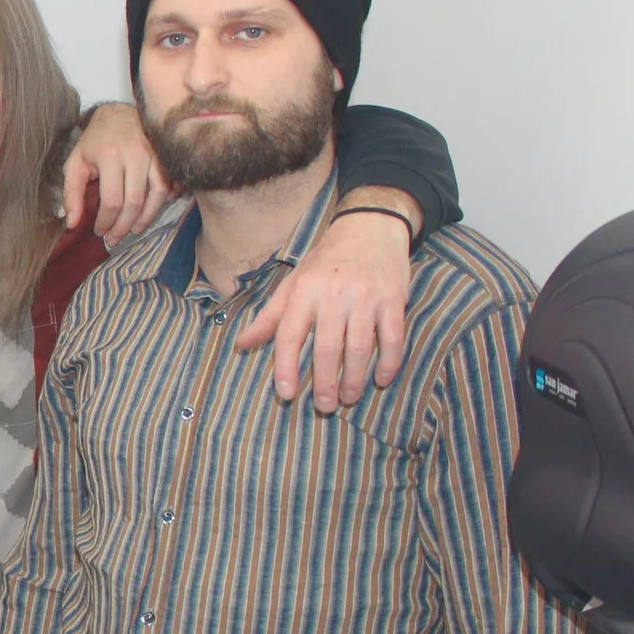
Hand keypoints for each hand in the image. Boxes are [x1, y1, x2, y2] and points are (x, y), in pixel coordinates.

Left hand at [60, 103, 172, 239]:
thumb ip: (71, 194)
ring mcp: (154, 153)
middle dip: (124, 226)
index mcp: (110, 156)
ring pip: (157, 194)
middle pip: (134, 202)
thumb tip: (72, 223)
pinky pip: (169, 183)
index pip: (112, 200)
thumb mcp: (75, 163)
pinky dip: (163, 202)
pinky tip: (151, 212)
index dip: (106, 222)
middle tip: (114, 239)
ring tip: (134, 231)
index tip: (99, 231)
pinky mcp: (165, 155)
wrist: (119, 114)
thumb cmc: (95, 141)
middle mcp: (135, 154)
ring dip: (146, 218)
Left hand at [237, 206, 410, 414]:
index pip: (289, 335)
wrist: (370, 227)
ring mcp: (365, 297)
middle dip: (324, 383)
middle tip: (324, 406)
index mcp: (303, 292)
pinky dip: (388, 363)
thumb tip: (241, 345)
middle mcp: (333, 294)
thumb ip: (270, 317)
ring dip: (354, 379)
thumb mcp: (293, 284)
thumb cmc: (326, 261)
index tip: (286, 394)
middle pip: (327, 348)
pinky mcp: (393, 299)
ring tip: (348, 398)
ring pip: (359, 348)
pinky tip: (381, 380)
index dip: (286, 367)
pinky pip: (393, 338)